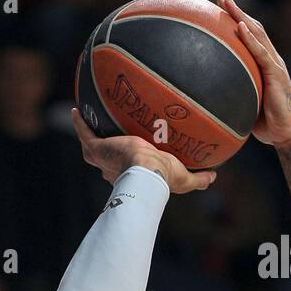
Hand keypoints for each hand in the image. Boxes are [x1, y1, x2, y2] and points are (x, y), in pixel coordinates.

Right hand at [71, 108, 216, 193]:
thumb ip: (199, 179)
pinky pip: (84, 132)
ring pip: (92, 147)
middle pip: (106, 161)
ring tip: (88, 123)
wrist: (145, 172)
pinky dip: (79, 122)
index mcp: (130, 177)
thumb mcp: (184, 179)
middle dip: (107, 154)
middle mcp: (112, 169)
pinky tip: (76, 110)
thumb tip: (214, 176)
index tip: (133, 160)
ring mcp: (103, 158)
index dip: (127, 168)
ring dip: (88, 137)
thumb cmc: (163, 178)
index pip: (125, 173)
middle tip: (111, 142)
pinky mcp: (97, 147)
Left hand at [216, 0, 290, 148]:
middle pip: (253, 29)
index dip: (237, 22)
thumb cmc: (268, 124)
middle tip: (220, 0)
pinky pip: (261, 53)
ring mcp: (275, 65)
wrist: (288, 134)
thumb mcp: (247, 104)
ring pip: (257, 34)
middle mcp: (271, 60)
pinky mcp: (276, 74)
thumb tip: (209, 96)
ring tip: (227, 4)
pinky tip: (240, 27)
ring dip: (241, 17)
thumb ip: (234, 94)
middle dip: (237, 12)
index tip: (220, 11)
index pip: (251, 38)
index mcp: (265, 65)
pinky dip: (250, 39)